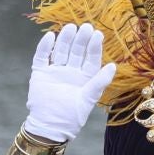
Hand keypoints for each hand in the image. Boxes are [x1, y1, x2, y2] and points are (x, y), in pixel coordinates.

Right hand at [22, 23, 114, 144]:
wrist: (50, 127)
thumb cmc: (72, 117)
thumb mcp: (89, 98)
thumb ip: (99, 82)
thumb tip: (113, 66)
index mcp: (84, 77)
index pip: (90, 58)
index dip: (94, 47)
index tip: (97, 34)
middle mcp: (71, 72)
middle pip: (75, 51)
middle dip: (80, 40)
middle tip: (85, 27)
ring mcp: (55, 71)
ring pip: (60, 51)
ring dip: (64, 40)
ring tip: (70, 28)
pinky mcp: (40, 74)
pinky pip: (42, 57)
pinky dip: (45, 47)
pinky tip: (50, 37)